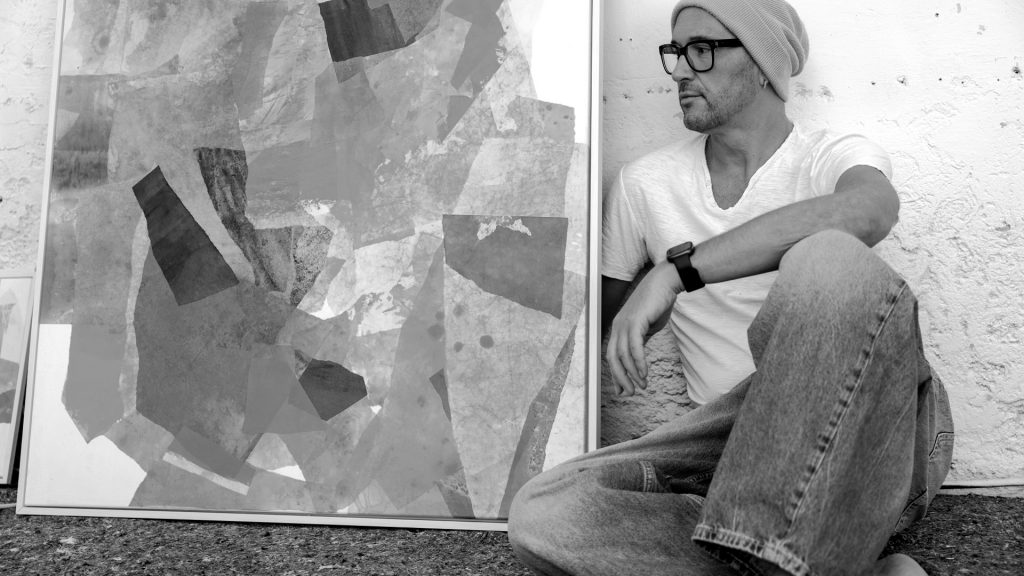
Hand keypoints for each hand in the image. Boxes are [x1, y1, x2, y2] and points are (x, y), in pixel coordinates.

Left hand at [606, 262, 681, 395]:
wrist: (665, 283)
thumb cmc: (657, 304)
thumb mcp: (647, 327)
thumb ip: (640, 342)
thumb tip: (638, 361)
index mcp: (618, 328)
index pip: (612, 356)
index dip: (616, 374)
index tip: (622, 390)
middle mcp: (617, 326)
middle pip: (612, 358)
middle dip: (621, 378)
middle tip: (630, 393)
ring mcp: (625, 323)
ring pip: (622, 355)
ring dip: (632, 373)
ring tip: (641, 386)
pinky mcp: (635, 321)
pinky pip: (634, 347)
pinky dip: (638, 362)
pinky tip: (644, 373)